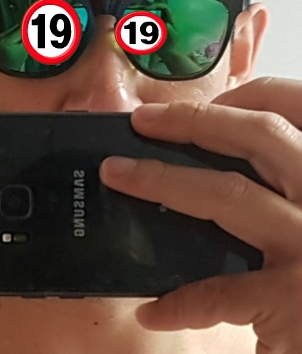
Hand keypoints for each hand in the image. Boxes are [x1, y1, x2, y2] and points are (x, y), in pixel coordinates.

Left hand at [100, 77, 301, 353]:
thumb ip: (282, 182)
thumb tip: (211, 162)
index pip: (294, 103)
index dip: (249, 93)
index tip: (210, 98)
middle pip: (258, 134)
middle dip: (192, 119)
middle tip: (143, 120)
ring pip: (227, 192)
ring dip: (161, 178)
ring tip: (117, 173)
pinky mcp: (291, 298)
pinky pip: (220, 289)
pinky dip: (180, 299)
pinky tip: (152, 308)